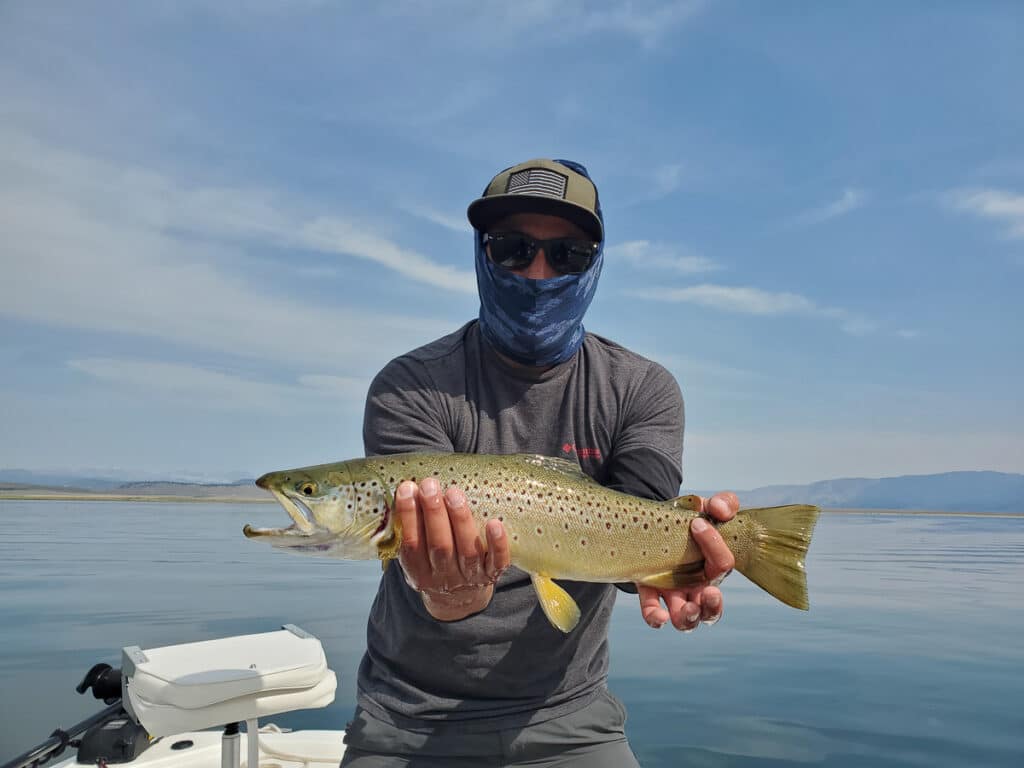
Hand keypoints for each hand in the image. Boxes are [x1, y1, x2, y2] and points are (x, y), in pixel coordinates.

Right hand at [394, 477, 510, 620]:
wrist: (458, 600)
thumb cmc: (434, 564)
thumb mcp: (417, 555)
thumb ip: (413, 529)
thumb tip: (407, 489)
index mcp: (419, 573)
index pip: (411, 545)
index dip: (408, 517)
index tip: (407, 489)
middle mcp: (443, 578)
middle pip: (439, 546)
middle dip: (434, 514)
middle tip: (430, 485)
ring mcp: (469, 577)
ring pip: (467, 551)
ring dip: (460, 520)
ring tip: (454, 493)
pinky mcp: (492, 575)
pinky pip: (497, 562)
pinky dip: (497, 544)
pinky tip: (495, 523)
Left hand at [637, 491, 738, 631]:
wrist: (658, 521)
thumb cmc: (689, 518)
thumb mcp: (707, 507)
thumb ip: (723, 503)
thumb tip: (720, 509)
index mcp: (714, 566)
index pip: (722, 563)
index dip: (714, 545)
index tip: (697, 523)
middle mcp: (698, 586)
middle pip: (711, 608)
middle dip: (713, 605)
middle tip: (709, 592)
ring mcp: (675, 592)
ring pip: (686, 619)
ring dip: (688, 618)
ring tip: (687, 611)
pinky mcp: (651, 590)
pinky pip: (653, 611)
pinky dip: (655, 618)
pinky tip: (658, 618)